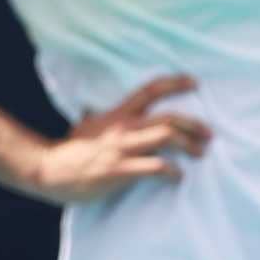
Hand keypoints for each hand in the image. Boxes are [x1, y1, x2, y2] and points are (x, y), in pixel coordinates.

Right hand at [35, 75, 209, 203]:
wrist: (50, 169)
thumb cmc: (70, 150)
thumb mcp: (86, 125)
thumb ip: (98, 117)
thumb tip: (93, 109)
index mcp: (116, 114)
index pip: (149, 90)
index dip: (174, 83)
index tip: (194, 82)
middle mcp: (122, 127)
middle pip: (167, 117)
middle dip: (194, 123)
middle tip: (209, 133)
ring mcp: (122, 149)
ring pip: (167, 138)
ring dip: (190, 145)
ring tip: (200, 153)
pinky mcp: (121, 170)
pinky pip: (156, 168)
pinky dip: (173, 172)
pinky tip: (178, 177)